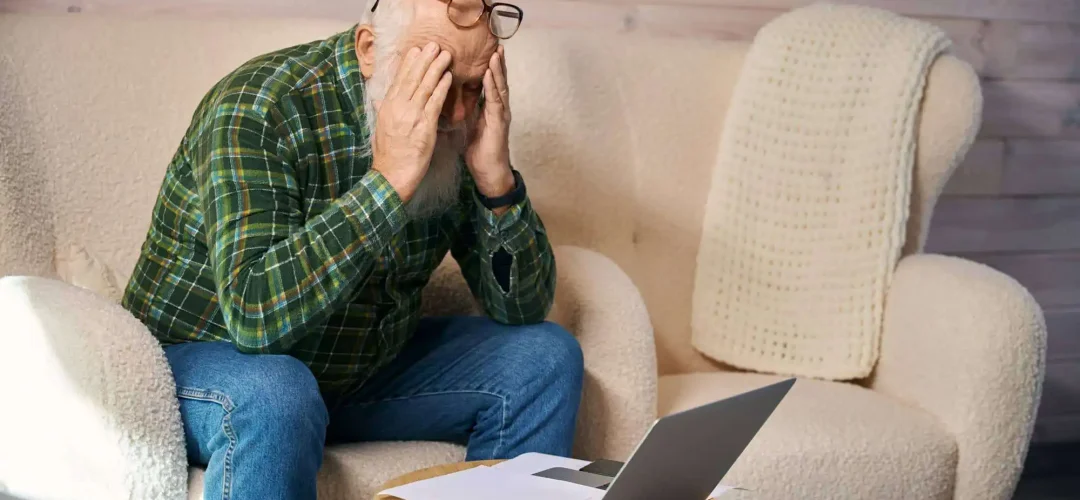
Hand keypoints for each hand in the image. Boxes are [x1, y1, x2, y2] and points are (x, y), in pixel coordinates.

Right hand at [372, 42, 452, 201]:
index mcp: (387, 107)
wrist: (391, 176)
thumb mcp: (381, 129)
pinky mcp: (424, 127)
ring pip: (424, 86)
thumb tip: (379, 98)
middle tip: (434, 45)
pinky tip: (448, 77)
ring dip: (436, 68)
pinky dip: (441, 88)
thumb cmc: (389, 155)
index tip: (416, 50)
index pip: (399, 80)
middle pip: (412, 78)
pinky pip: (434, 103)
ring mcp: (411, 116)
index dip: (409, 64)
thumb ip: (383, 110)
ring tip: (445, 55)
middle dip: (424, 60)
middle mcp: (398, 108)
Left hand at [465, 45, 514, 198]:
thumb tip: (454, 99)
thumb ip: (467, 111)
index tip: (486, 52)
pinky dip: (493, 87)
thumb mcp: (469, 126)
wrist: (488, 173)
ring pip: (500, 88)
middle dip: (498, 63)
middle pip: (498, 81)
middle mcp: (498, 109)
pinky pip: (496, 101)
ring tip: (496, 54)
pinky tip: (489, 75)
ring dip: (497, 70)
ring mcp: (501, 115)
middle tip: (497, 44)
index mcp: (490, 109)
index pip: (490, 84)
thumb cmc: (479, 152)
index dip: (489, 68)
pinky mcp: (499, 123)